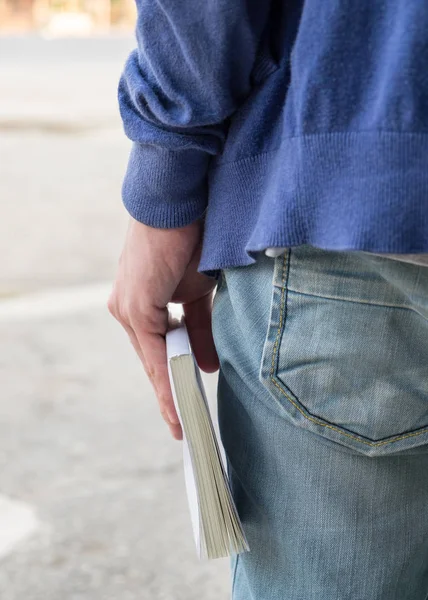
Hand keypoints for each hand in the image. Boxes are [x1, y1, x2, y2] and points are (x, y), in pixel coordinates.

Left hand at [108, 217, 218, 439]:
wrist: (182, 201)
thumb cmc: (193, 240)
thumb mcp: (199, 293)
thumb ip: (200, 329)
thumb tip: (207, 365)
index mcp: (143, 304)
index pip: (159, 351)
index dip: (172, 381)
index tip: (186, 410)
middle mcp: (127, 309)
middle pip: (154, 361)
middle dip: (171, 394)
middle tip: (186, 426)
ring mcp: (128, 308)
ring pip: (153, 361)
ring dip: (170, 393)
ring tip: (184, 424)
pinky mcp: (135, 306)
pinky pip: (155, 352)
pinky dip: (168, 378)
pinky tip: (179, 403)